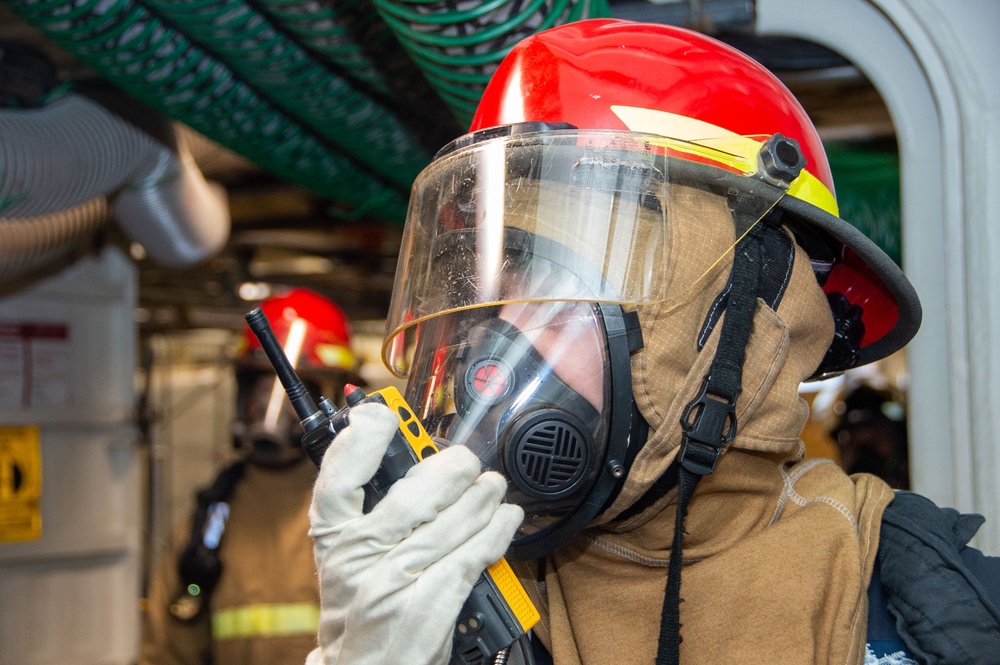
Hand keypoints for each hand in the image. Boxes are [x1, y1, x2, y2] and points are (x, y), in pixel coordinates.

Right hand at [306, 402, 522, 664]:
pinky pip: (471, 556)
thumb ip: (366, 515)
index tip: (384, 417)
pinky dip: (495, 531)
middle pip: (410, 494)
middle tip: (466, 461)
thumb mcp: (344, 563)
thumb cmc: (357, 616)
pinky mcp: (429, 607)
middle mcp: (357, 560)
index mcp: (333, 542)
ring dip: (482, 497)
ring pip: (450, 523)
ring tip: (493, 486)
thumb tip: (406, 461)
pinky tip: (505, 518)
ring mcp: (392, 584)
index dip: (360, 441)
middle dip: (450, 469)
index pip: (337, 479)